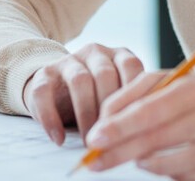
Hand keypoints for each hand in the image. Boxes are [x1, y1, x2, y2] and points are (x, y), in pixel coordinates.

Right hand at [22, 44, 143, 145]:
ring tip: (89, 141)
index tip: (136, 123)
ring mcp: (69, 60)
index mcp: (118, 55)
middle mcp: (95, 53)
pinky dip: (51, 118)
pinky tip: (59, 139)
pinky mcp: (44, 73)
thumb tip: (149, 130)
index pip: (131, 67)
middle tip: (113, 138)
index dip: (134, 94)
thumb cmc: (98, 99)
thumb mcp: (118, 95)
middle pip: (105, 74)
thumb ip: (133, 102)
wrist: (57, 90)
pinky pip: (45, 92)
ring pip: (79, 81)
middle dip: (109, 109)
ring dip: (85, 114)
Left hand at [84, 67, 194, 180]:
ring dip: (148, 165)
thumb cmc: (194, 91)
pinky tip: (163, 166)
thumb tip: (103, 121)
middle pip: (159, 139)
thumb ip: (131, 95)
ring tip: (134, 159)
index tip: (94, 139)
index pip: (151, 111)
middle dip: (121, 152)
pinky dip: (174, 175)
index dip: (120, 127)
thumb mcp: (164, 80)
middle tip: (95, 161)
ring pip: (178, 164)